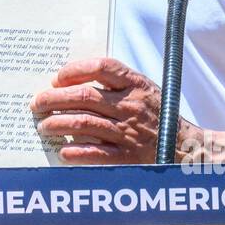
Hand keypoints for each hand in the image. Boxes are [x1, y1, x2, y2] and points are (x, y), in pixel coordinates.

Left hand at [31, 57, 167, 163]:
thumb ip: (116, 81)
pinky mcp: (127, 156)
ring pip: (84, 123)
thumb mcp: (144, 88)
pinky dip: (76, 152)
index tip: (57, 78)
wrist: (187, 147)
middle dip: (54, 98)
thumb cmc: (159, 114)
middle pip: (84, 96)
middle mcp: (130, 106)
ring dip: (57, 123)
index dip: (75, 69)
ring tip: (43, 126)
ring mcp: (128, 132)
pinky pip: (96, 154)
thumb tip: (72, 81)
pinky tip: (63, 151)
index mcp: (136, 84)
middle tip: (37, 103)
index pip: (102, 67)